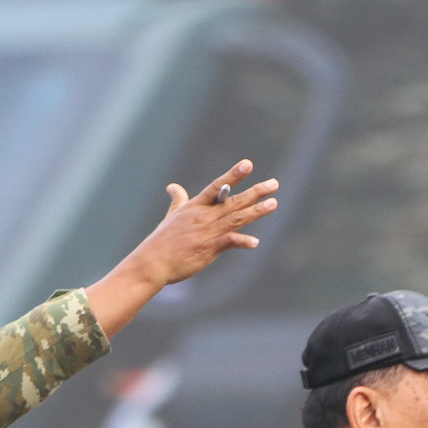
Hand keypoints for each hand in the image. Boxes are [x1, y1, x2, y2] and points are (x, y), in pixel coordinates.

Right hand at [88, 159, 280, 336]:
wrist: (152, 263)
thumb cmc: (161, 241)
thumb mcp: (171, 216)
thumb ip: (178, 200)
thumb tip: (172, 186)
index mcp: (195, 207)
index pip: (217, 186)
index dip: (233, 175)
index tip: (248, 164)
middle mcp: (203, 216)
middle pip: (234, 201)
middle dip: (255, 192)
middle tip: (274, 184)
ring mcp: (206, 232)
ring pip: (236, 218)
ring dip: (256, 211)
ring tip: (273, 204)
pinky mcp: (208, 249)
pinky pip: (228, 243)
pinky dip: (241, 241)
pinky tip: (255, 243)